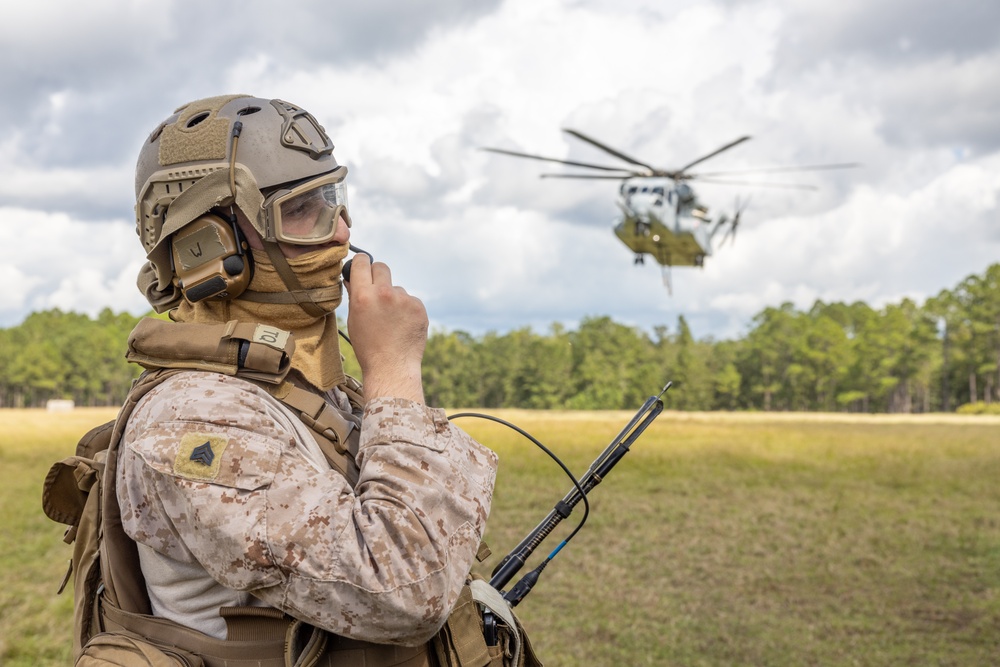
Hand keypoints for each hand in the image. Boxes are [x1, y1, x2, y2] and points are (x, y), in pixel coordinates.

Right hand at [344, 253, 426, 404]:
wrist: (392, 367)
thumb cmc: (368, 346)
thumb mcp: (354, 320)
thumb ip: (355, 296)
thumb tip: (353, 278)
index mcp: (363, 296)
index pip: (362, 262)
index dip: (362, 263)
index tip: (363, 265)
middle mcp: (384, 294)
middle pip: (382, 267)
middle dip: (377, 274)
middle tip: (376, 289)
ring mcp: (404, 300)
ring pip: (397, 288)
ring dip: (394, 298)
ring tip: (391, 321)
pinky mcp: (419, 307)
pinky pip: (410, 301)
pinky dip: (406, 310)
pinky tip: (403, 326)